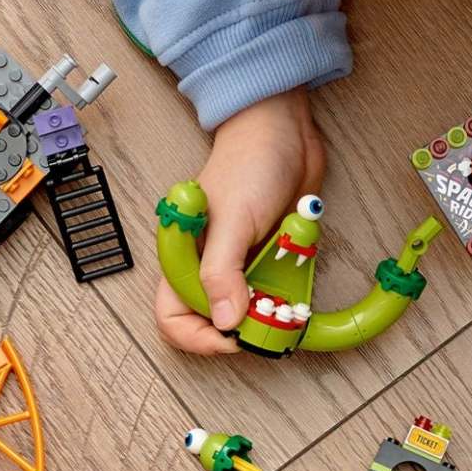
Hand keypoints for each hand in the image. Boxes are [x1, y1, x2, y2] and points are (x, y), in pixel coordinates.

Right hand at [155, 88, 325, 354]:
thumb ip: (222, 272)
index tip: (234, 336)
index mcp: (185, 260)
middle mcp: (209, 269)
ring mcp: (241, 267)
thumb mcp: (233, 220)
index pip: (173, 320)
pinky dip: (289, 299)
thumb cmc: (249, 163)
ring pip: (248, 316)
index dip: (199, 338)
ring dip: (270, 316)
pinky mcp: (268, 261)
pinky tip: (298, 284)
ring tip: (289, 301)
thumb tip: (224, 322)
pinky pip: (275, 296)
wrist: (285, 132)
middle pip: (213, 325)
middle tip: (270, 322)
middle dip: (242, 332)